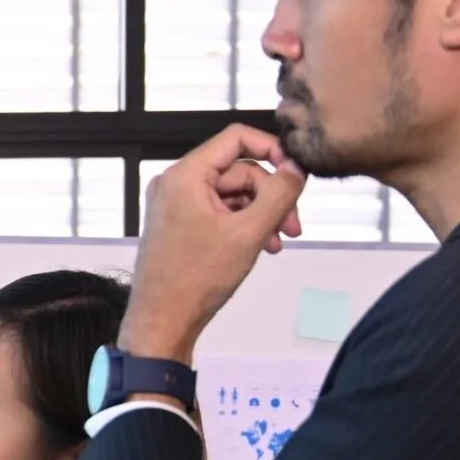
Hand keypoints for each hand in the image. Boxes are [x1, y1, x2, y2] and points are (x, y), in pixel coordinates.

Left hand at [121, 124, 307, 361]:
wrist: (163, 321)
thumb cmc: (194, 280)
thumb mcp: (249, 232)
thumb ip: (279, 193)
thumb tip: (297, 168)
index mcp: (184, 176)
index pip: (236, 138)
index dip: (272, 150)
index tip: (296, 171)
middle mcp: (175, 184)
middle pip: (240, 170)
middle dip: (271, 196)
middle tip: (294, 225)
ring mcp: (175, 205)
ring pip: (234, 194)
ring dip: (261, 214)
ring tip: (277, 242)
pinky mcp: (180, 224)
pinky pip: (220, 212)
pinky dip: (244, 225)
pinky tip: (262, 246)